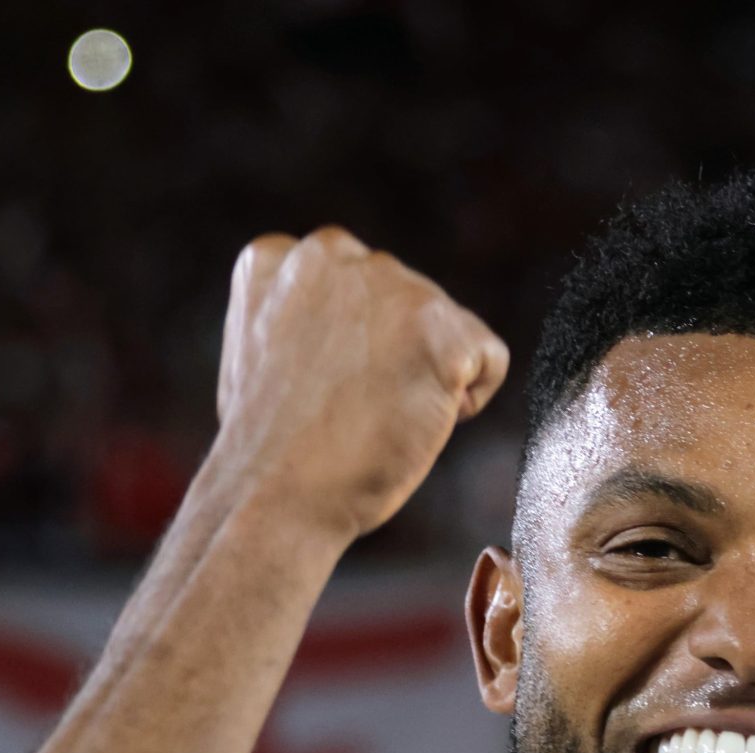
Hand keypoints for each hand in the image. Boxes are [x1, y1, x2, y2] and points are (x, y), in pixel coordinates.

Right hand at [209, 227, 509, 544]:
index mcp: (279, 257)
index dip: (353, 349)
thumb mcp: (265, 351)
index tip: (323, 391)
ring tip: (373, 419)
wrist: (272, 497)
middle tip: (350, 412)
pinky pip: (489, 359)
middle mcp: (330, 252)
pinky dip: (468, 401)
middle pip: (406, 300)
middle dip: (396, 356)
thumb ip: (308, 316)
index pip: (353, 287)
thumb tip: (360, 324)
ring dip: (428, 377)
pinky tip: (413, 425)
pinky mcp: (438, 328)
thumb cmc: (269, 451)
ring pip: (450, 327)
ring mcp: (387, 285)